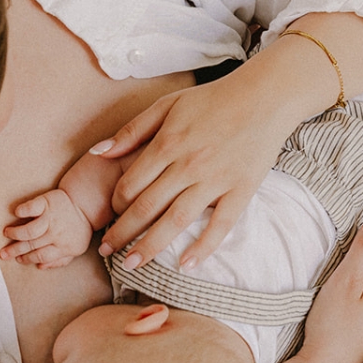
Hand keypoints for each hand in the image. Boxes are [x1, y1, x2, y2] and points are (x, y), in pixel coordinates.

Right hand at [0, 189, 92, 268]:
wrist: (85, 205)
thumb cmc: (77, 229)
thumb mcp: (75, 249)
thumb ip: (59, 260)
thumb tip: (40, 266)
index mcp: (63, 247)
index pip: (41, 256)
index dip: (28, 259)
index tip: (18, 259)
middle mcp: (56, 234)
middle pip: (32, 245)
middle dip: (15, 250)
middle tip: (3, 253)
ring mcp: (51, 218)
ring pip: (29, 230)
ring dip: (16, 233)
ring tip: (7, 233)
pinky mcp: (47, 203)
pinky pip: (32, 208)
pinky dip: (22, 210)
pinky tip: (16, 213)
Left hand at [92, 77, 292, 269]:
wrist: (265, 97)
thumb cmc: (213, 100)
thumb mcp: (167, 105)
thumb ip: (132, 130)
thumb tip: (97, 153)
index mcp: (167, 144)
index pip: (130, 184)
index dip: (115, 204)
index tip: (109, 216)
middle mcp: (187, 166)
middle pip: (146, 207)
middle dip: (122, 233)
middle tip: (107, 252)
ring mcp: (214, 181)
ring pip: (175, 221)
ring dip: (151, 246)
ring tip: (132, 265)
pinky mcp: (240, 191)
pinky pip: (220, 225)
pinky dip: (203, 247)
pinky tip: (186, 266)